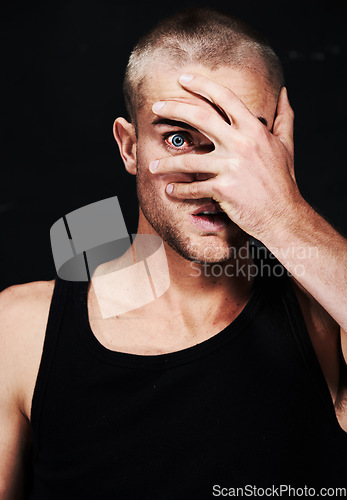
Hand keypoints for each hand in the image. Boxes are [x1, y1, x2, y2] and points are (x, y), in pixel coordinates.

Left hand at [149, 73, 301, 240]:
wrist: (284, 215)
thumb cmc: (283, 181)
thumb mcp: (286, 146)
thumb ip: (284, 117)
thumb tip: (283, 93)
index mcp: (254, 129)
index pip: (225, 98)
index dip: (202, 85)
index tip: (183, 79)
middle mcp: (241, 144)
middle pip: (200, 117)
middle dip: (174, 108)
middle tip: (156, 107)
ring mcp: (231, 167)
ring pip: (189, 159)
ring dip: (166, 163)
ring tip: (153, 166)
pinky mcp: (223, 189)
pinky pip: (195, 188)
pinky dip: (180, 190)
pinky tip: (171, 190)